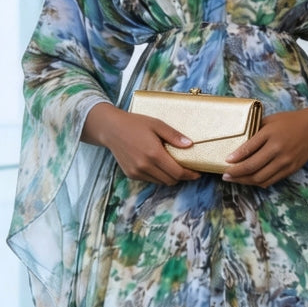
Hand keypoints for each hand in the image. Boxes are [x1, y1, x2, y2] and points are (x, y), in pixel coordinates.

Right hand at [82, 103, 199, 184]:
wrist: (110, 128)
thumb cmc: (135, 123)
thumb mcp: (157, 124)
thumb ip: (174, 136)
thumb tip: (190, 145)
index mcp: (154, 153)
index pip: (177, 173)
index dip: (190, 175)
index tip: (197, 173)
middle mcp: (145, 166)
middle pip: (171, 180)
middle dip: (181, 177)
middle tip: (187, 169)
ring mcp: (137, 172)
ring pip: (161, 182)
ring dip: (169, 177)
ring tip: (172, 166)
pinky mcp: (131, 174)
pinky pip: (150, 180)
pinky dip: (157, 176)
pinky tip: (157, 165)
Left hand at [223, 104, 307, 186]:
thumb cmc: (289, 121)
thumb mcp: (270, 120)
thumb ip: (255, 131)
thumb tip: (237, 144)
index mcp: (270, 133)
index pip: (248, 148)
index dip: (235, 158)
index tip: (225, 161)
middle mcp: (277, 149)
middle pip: (252, 167)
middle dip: (235, 173)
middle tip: (225, 175)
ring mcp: (285, 161)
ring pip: (260, 178)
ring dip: (244, 181)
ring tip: (234, 179)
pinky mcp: (290, 169)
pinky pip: (270, 181)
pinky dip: (258, 182)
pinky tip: (249, 180)